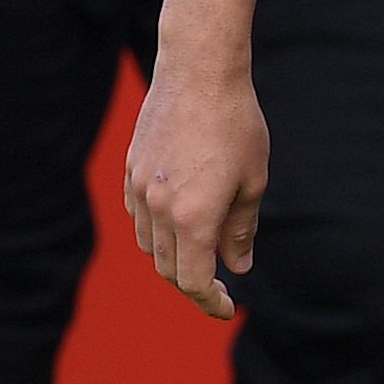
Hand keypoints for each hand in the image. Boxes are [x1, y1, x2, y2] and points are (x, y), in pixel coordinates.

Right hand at [121, 0, 282, 319]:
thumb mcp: (253, 181)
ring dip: (174, 259)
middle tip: (222, 288)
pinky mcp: (130, 172)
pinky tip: (181, 225)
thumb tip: (238, 267)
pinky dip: (157, 233)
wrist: (198, 74)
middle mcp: (158, 209)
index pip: (194, 280)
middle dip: (195, 284)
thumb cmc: (237, 125)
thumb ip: (241, 229)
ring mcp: (139, 190)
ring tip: (203, 255)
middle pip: (168, 269)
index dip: (211, 302)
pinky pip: (139, 219)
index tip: (229, 309)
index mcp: (193, 217)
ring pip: (149, 246)